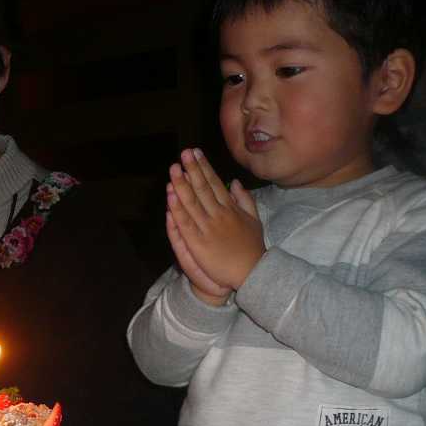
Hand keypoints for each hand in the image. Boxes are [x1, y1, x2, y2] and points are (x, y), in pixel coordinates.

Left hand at [167, 148, 264, 289]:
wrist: (252, 272)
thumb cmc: (252, 248)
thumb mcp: (254, 219)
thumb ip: (244, 199)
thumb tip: (235, 181)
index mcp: (230, 208)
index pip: (215, 183)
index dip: (204, 167)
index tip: (195, 153)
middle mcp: (219, 214)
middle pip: (203, 188)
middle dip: (192, 169)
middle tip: (184, 153)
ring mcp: (208, 228)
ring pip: (192, 202)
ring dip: (182, 184)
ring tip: (174, 168)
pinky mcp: (198, 242)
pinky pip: (185, 222)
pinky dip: (177, 208)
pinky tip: (170, 195)